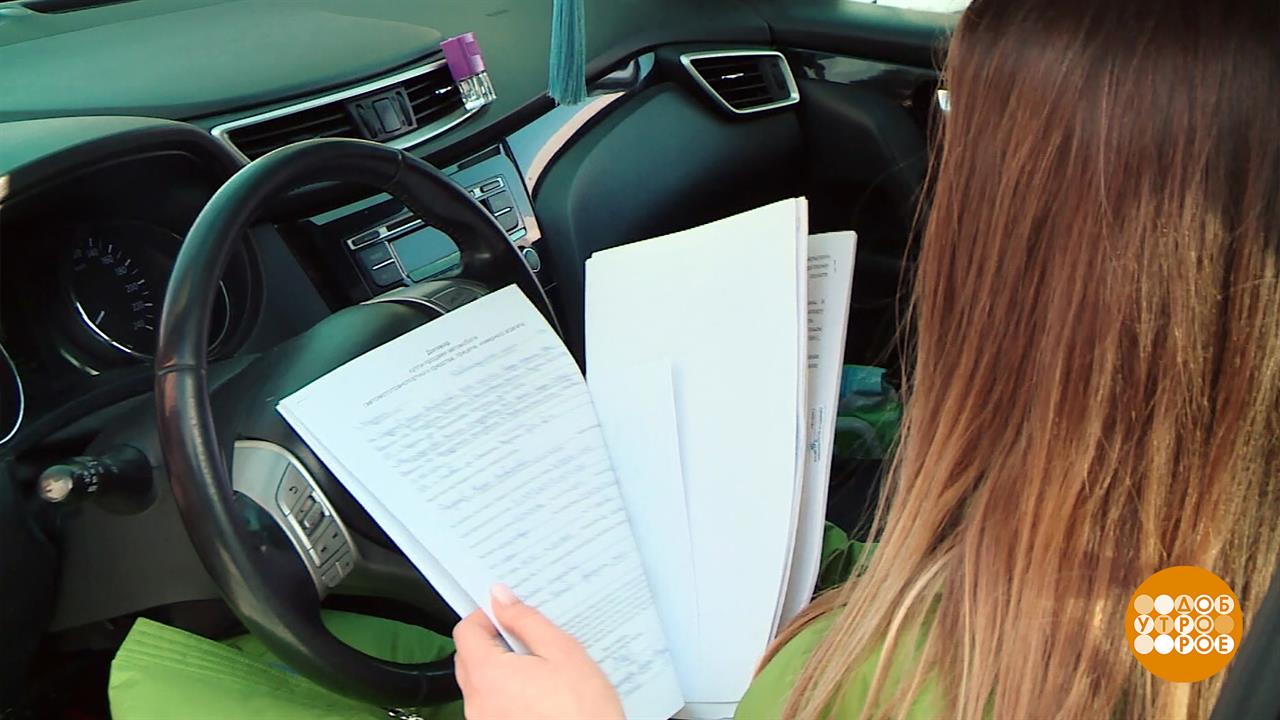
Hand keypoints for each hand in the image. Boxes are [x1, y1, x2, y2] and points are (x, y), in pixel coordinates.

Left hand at [453, 584, 624, 719]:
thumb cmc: (583, 710)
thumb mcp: (561, 651)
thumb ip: (525, 620)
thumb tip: (501, 598)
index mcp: (488, 675)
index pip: (466, 630)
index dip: (486, 616)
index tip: (508, 615)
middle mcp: (477, 701)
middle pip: (467, 656)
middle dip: (491, 642)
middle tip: (528, 641)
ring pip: (478, 681)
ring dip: (498, 668)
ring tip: (539, 671)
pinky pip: (489, 703)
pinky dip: (504, 692)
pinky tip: (537, 693)